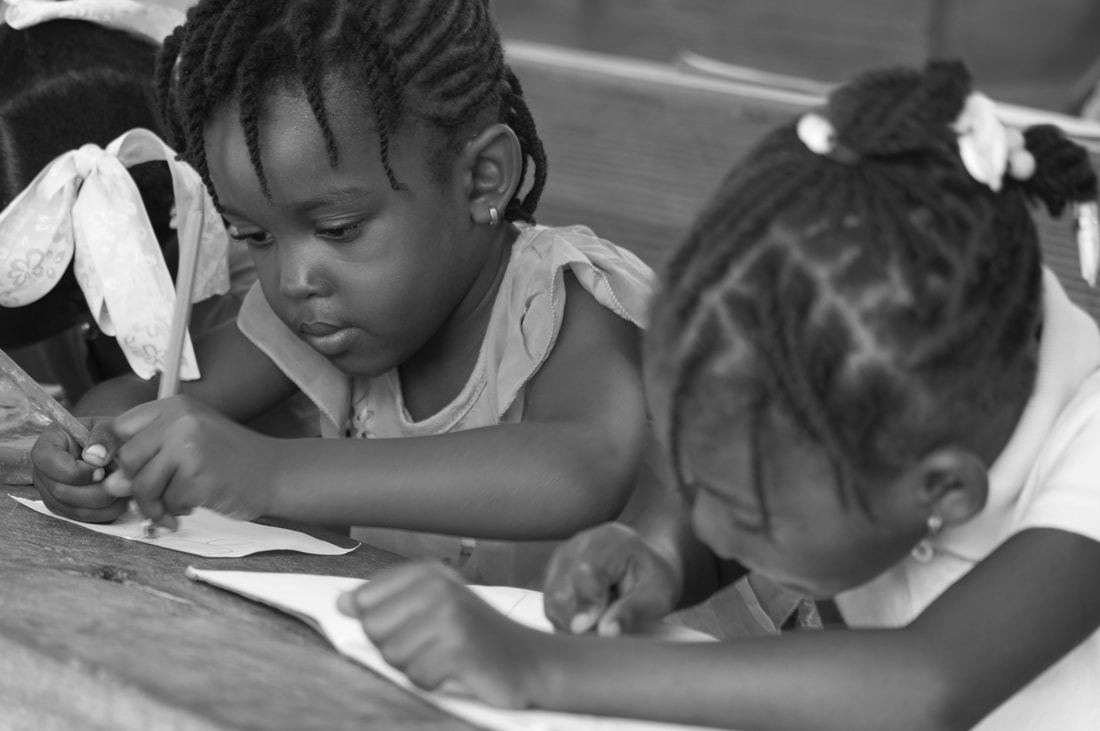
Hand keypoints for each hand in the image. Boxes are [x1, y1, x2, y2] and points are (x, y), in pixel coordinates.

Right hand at [31, 417, 125, 522]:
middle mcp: (43, 472)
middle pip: (61, 491)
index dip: (76, 471)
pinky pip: (85, 519)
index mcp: (47, 445)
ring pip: (75, 510)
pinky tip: (122, 498)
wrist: (113, 449)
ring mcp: (51, 493)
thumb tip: (96, 457)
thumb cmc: (107, 437)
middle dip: (97, 490)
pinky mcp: (66, 509)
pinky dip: (108, 511)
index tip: (101, 470)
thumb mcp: (108, 427)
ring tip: (124, 487)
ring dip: (106, 502)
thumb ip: (104, 437)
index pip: (48, 461)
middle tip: (119, 480)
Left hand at [102, 395, 277, 526]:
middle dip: (135, 485)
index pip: (120, 427)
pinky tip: (197, 503)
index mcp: (176, 406)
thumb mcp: (189, 443)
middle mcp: (182, 421)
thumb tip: (110, 483)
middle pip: (128, 459)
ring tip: (173, 507)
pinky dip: (178, 510)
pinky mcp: (199, 476)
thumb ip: (150, 456)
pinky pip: (169, 501)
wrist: (275, 473)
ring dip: (154, 504)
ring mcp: (191, 447)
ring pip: (144, 485)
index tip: (111, 469)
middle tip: (153, 497)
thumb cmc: (230, 459)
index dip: (110, 451)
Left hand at [337, 563, 556, 708]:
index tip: (410, 627)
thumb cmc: (478, 636)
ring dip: (417, 667)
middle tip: (433, 647)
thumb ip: (386, 603)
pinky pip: (417, 676)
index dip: (381, 623)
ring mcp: (450, 615)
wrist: (531, 660)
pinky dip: (433, 682)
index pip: (365, 599)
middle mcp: (438, 587)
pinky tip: (457, 671)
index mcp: (428, 573)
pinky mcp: (459, 646)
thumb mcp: (433, 609)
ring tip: (447, 658)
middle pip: (373, 629)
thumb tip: (342, 603)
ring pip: (392, 656)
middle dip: (396, 648)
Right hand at [543, 522, 681, 636]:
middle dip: (578, 620)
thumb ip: (632, 612)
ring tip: (602, 617)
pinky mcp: (553, 573)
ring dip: (573, 621)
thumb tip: (607, 633)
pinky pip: (551, 605)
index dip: (586, 605)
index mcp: (607, 541)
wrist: (646, 564)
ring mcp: (561, 558)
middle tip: (605, 629)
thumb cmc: (654, 579)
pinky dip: (568, 618)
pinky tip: (591, 615)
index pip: (584, 574)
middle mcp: (577, 545)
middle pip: (560, 590)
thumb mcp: (657, 596)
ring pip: (551, 601)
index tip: (595, 630)